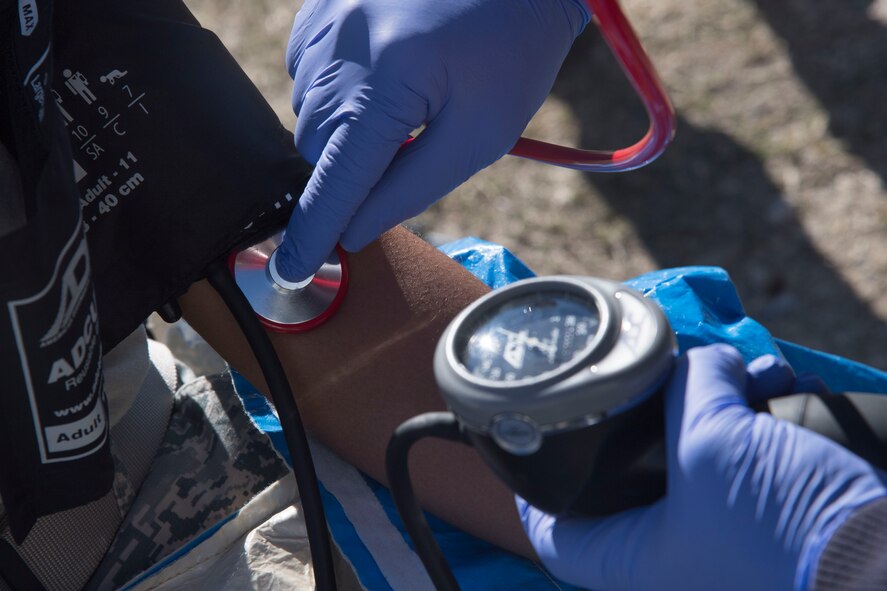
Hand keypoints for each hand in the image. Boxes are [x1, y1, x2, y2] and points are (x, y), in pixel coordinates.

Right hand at [276, 0, 590, 280]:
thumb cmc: (512, 53)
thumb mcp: (478, 135)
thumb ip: (411, 188)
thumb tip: (354, 231)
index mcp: (386, 85)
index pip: (336, 181)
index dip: (312, 232)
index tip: (289, 270)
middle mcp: (340, 49)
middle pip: (316, 151)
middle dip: (350, 169)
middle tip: (408, 148)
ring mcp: (324, 21)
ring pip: (310, 113)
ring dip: (347, 128)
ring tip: (407, 99)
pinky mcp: (321, 7)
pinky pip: (309, 73)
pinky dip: (339, 91)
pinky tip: (384, 75)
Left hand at [518, 344, 886, 590]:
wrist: (884, 560)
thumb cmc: (780, 520)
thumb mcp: (712, 441)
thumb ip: (689, 387)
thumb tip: (703, 362)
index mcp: (637, 559)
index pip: (553, 535)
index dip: (531, 489)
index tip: (527, 439)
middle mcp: (670, 550)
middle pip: (623, 474)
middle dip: (647, 412)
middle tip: (659, 375)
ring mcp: (718, 529)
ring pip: (691, 450)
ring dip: (718, 397)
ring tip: (751, 371)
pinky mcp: (761, 509)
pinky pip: (739, 452)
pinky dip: (758, 411)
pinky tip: (782, 385)